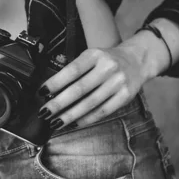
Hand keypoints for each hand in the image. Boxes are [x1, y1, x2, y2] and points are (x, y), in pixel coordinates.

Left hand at [36, 43, 153, 129]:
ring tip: (56, 122)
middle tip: (45, 112)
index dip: (55, 83)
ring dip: (70, 115)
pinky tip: (74, 123)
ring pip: (90, 103)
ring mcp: (118, 82)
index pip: (72, 70)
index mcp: (95, 55)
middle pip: (79, 89)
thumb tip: (52, 91)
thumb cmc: (107, 61)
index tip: (42, 93)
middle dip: (59, 103)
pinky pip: (103, 111)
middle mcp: (108, 67)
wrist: (136, 61)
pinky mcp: (125, 96)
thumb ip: (76, 70)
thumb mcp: (92, 56)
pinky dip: (86, 119)